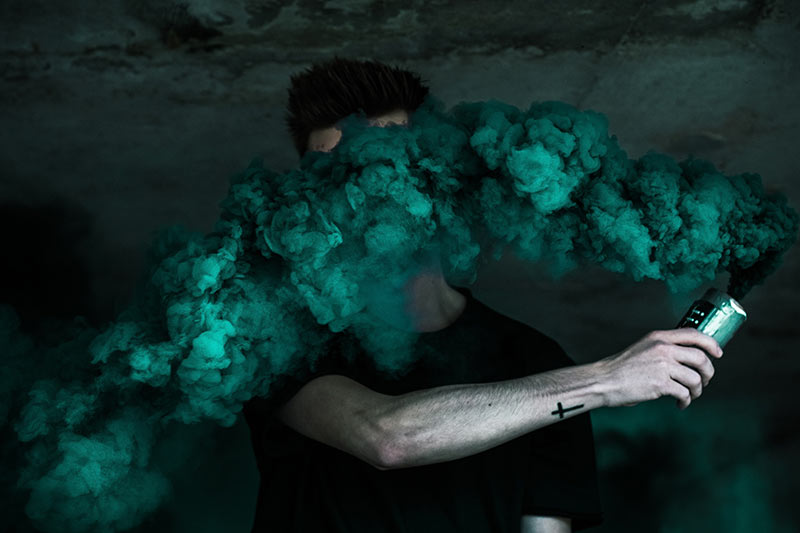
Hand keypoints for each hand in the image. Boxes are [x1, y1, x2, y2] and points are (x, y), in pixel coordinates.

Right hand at [596, 328, 722, 409]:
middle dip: (708, 372)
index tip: (718, 353)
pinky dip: (686, 401)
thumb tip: (686, 360)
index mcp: (659, 337)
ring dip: (698, 390)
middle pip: (701, 358)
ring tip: (690, 396)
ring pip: (695, 378)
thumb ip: (663, 349)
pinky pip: (685, 393)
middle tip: (705, 381)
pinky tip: (680, 404)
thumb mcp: (643, 348)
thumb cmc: (622, 368)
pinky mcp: (661, 383)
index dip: (711, 344)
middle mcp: (663, 348)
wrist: (604, 381)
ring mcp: (662, 365)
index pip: (693, 334)